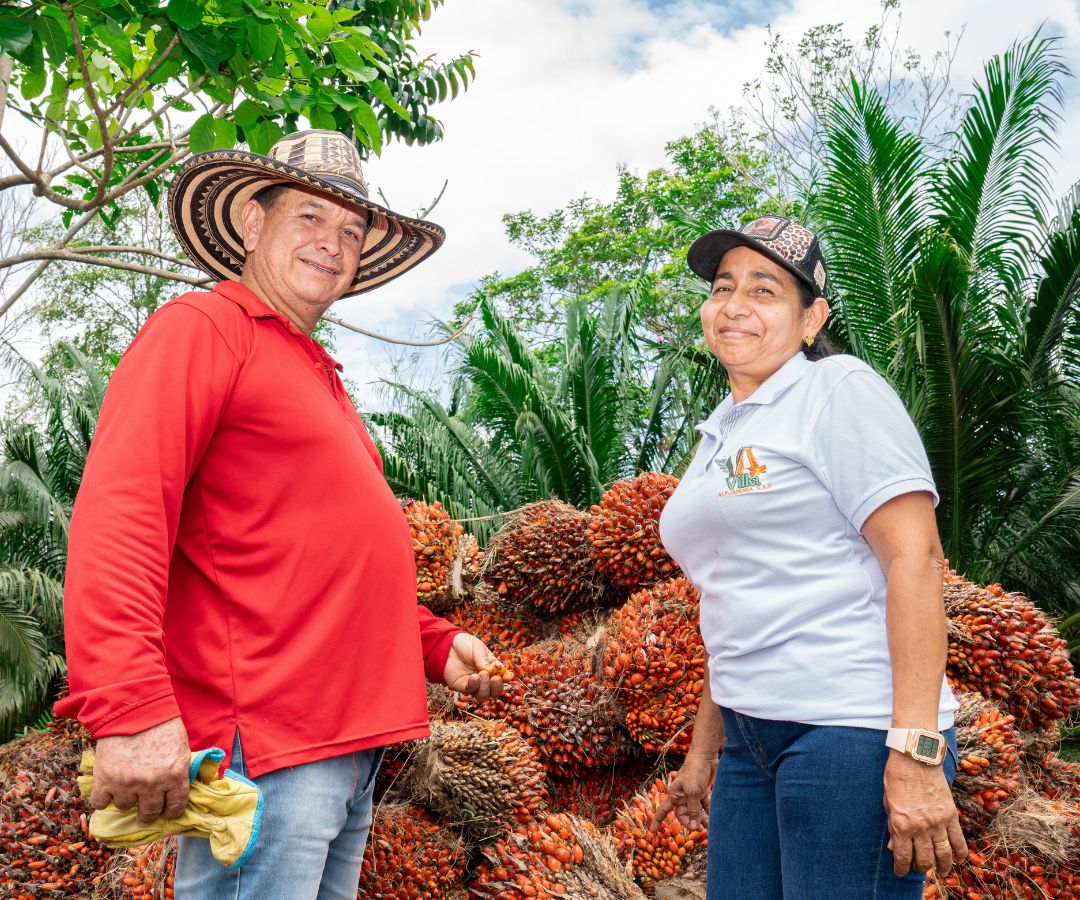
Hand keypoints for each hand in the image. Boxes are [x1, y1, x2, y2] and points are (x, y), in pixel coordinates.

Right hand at [91, 717, 189, 824]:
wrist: (133, 708)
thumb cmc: (161, 724)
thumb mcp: (181, 747)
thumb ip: (178, 770)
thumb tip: (176, 788)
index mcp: (175, 775)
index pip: (175, 806)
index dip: (171, 812)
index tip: (166, 813)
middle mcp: (152, 784)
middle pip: (150, 812)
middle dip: (148, 815)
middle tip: (145, 815)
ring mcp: (128, 784)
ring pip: (125, 807)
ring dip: (126, 800)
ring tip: (126, 789)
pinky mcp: (105, 780)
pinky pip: (101, 803)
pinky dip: (103, 799)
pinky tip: (107, 791)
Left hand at [443, 632, 504, 700]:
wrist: (447, 644)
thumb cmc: (465, 645)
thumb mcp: (478, 648)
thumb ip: (484, 660)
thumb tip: (491, 671)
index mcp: (491, 668)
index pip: (502, 677)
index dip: (506, 679)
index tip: (508, 676)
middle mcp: (483, 679)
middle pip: (494, 691)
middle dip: (496, 687)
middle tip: (495, 679)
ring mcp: (473, 684)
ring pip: (483, 695)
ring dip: (485, 688)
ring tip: (482, 674)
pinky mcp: (461, 686)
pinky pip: (469, 691)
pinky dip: (474, 685)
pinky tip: (474, 677)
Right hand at [649, 752, 715, 832]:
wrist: (705, 756)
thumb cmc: (695, 771)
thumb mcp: (693, 792)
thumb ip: (693, 809)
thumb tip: (694, 825)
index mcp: (674, 795)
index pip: (663, 811)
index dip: (657, 821)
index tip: (652, 832)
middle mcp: (682, 796)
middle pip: (684, 815)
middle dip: (690, 823)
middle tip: (700, 829)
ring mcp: (693, 794)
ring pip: (696, 812)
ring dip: (701, 820)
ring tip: (709, 828)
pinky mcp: (703, 791)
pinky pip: (704, 806)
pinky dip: (708, 812)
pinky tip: (713, 819)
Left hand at [883, 751, 966, 875]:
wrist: (915, 759)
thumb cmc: (897, 778)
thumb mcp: (888, 803)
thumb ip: (892, 826)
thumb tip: (894, 846)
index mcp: (901, 824)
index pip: (902, 856)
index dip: (901, 868)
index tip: (900, 872)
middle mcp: (920, 827)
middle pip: (924, 858)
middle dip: (921, 867)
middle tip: (920, 868)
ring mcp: (938, 822)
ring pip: (943, 854)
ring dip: (942, 866)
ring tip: (940, 870)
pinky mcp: (951, 815)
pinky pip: (958, 840)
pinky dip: (960, 852)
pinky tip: (958, 858)